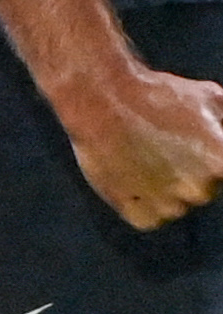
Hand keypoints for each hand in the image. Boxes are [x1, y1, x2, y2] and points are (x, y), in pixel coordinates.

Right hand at [58, 64, 222, 231]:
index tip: (191, 146)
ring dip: (166, 189)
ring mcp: (171, 207)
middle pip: (205, 190)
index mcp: (222, 163)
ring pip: (177, 205)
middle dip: (191, 173)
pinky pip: (152, 217)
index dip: (209, 156)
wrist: (103, 104)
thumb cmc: (157, 96)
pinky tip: (133, 175)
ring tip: (146, 159)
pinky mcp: (142, 217)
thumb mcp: (212, 97)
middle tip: (167, 149)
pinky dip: (143, 203)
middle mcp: (202, 190)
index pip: (221, 171)